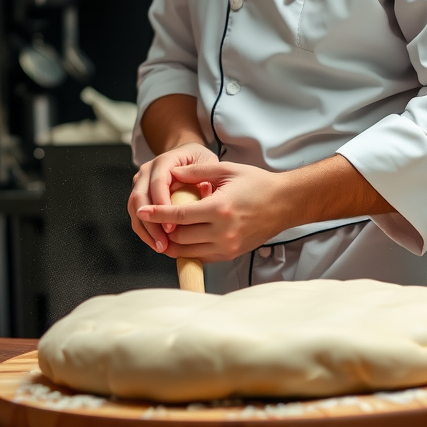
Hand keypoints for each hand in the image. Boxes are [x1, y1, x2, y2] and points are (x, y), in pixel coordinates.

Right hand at [129, 142, 218, 253]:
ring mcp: (140, 183)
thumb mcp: (208, 164)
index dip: (162, 205)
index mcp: (164, 161)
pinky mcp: (140, 195)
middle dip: (150, 223)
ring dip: (146, 231)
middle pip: (139, 197)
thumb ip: (206, 177)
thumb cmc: (200, 161)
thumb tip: (204, 191)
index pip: (157, 182)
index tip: (172, 226)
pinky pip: (137, 215)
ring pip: (134, 208)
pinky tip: (158, 244)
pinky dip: (146, 231)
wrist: (187, 155)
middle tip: (164, 243)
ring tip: (161, 248)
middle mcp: (147, 170)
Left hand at [136, 160, 286, 261]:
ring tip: (164, 229)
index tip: (142, 211)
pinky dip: (188, 249)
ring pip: (187, 251)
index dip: (156, 213)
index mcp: (220, 208)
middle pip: (178, 236)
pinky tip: (183, 237)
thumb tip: (172, 174)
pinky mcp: (231, 254)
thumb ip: (197, 172)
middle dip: (162, 228)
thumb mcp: (227, 170)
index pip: (178, 214)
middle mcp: (222, 232)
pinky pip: (200, 256)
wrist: (284, 203)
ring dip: (172, 242)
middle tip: (153, 218)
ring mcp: (227, 247)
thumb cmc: (257, 183)